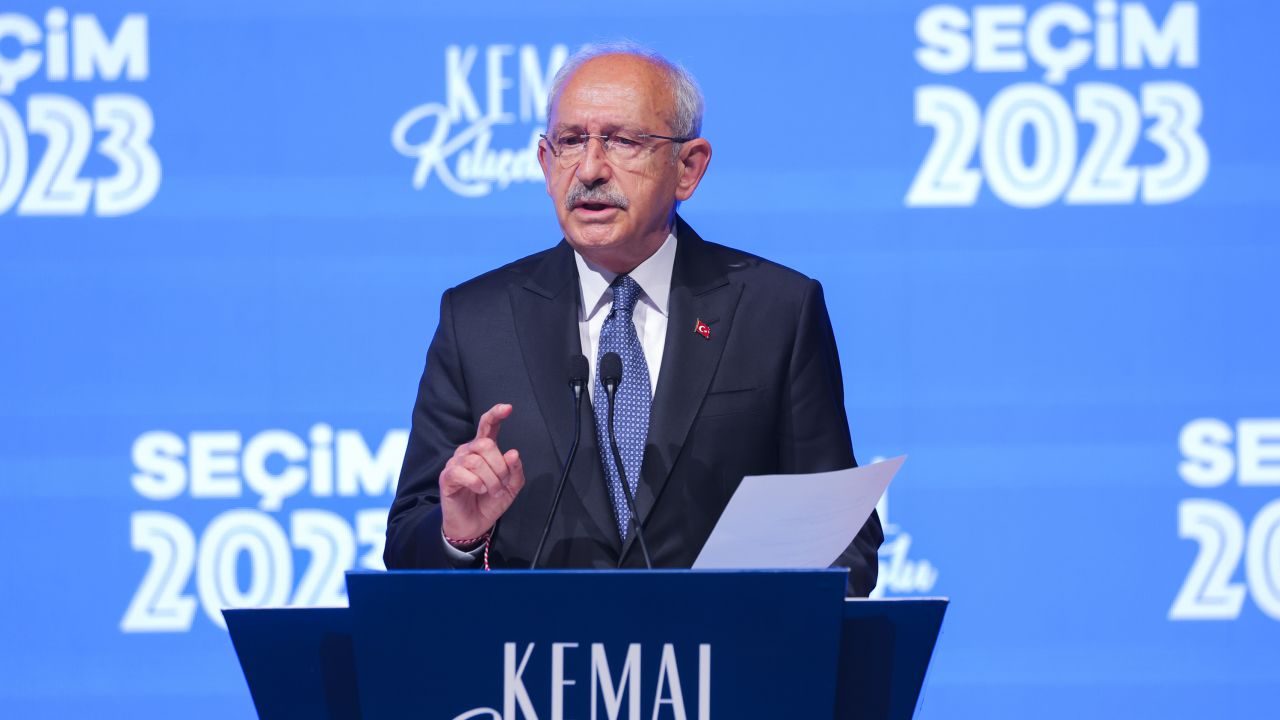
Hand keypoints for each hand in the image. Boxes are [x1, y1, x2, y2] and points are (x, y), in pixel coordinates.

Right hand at [439, 403, 525, 541]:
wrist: (473, 525)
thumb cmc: (490, 502)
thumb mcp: (511, 487)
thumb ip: (515, 471)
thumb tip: (513, 453)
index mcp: (484, 450)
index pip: (487, 425)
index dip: (496, 414)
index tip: (507, 408)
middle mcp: (468, 451)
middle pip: (486, 444)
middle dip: (500, 467)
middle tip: (502, 484)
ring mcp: (455, 463)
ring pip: (476, 460)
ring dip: (491, 480)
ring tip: (493, 491)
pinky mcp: (447, 477)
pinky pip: (462, 472)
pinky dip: (476, 483)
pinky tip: (479, 490)